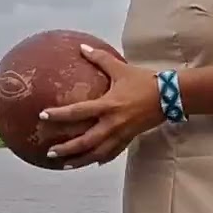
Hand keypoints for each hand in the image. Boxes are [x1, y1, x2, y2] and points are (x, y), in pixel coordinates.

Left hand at [39, 45, 163, 168]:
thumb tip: (82, 47)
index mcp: (107, 106)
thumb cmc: (144, 81)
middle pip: (85, 141)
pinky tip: (92, 162)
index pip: (77, 112)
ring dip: (80, 160)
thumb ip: (100, 58)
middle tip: (50, 152)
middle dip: (66, 148)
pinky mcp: (129, 139)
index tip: (43, 116)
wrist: (170, 96)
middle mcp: (112, 124)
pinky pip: (112, 153)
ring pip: (97, 153)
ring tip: (65, 165)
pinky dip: (100, 158)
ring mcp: (121, 134)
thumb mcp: (121, 68)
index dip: (59, 115)